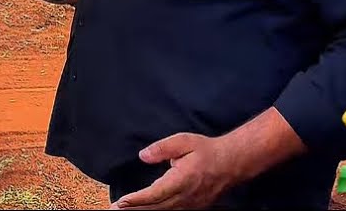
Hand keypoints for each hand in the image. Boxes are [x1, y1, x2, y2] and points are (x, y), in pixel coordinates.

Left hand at [111, 133, 240, 209]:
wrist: (231, 162)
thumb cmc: (207, 151)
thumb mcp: (183, 141)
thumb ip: (162, 149)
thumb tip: (143, 156)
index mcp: (181, 181)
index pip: (154, 194)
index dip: (136, 200)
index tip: (121, 202)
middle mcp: (185, 197)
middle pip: (155, 208)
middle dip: (133, 210)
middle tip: (114, 210)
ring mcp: (190, 204)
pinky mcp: (193, 206)